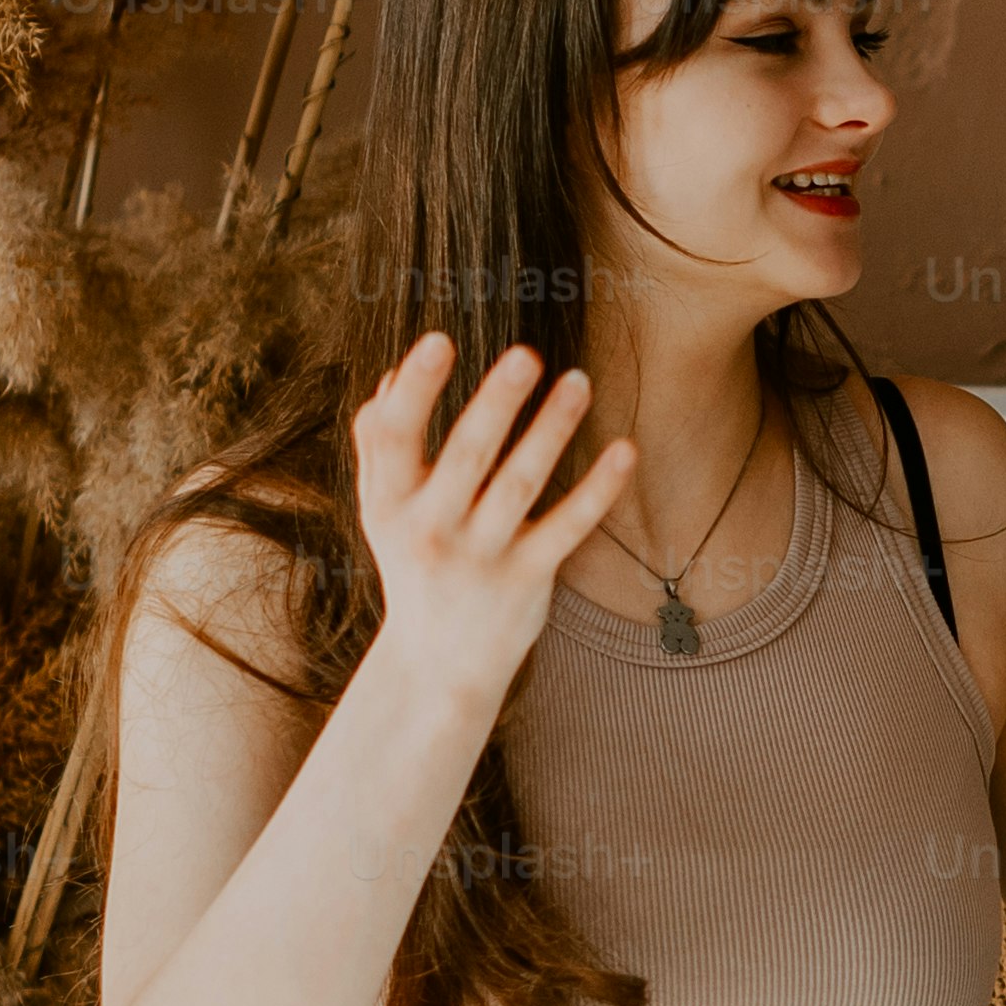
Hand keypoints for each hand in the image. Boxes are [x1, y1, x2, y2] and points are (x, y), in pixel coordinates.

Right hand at [352, 332, 638, 699]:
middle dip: (495, 404)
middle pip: (466, 456)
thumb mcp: (382, 513)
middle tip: (527, 355)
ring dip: (552, 431)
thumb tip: (394, 376)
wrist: (437, 666)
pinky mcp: (528, 578)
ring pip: (521, 485)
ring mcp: (482, 557)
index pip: (394, 437)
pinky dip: (598, 489)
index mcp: (390, 504)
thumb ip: (381, 447)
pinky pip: (568, 526)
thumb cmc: (412, 566)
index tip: (439, 340)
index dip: (417, 390)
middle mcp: (432, 530)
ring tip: (579, 381)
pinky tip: (625, 449)